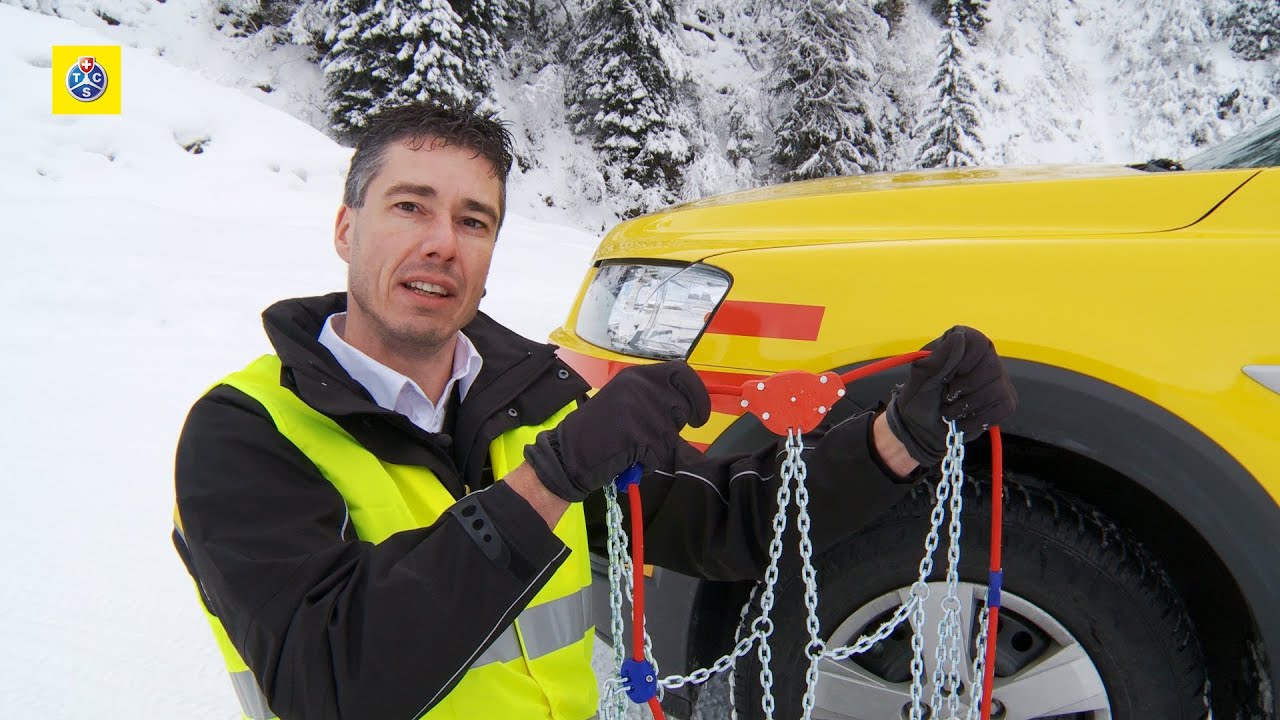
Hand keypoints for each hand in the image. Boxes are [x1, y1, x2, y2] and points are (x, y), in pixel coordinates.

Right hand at [524, 361, 710, 502]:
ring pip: (672, 434)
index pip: (683, 374)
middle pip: (682, 407)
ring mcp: (639, 410)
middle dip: (673, 426)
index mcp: (637, 375)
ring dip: (657, 446)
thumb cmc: (598, 430)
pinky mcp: (638, 434)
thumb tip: (689, 400)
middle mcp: (640, 387)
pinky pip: (659, 453)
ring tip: (631, 445)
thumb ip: (653, 394)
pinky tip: (627, 456)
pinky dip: (647, 461)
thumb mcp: (624, 398)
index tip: (700, 415)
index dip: (698, 395)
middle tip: (650, 434)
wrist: (568, 453)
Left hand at [885, 326, 1016, 464]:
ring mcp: (1001, 379)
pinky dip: (976, 420)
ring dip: (966, 407)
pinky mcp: (1007, 401)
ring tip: (950, 410)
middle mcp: (989, 355)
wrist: (924, 424)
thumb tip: (960, 337)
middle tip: (945, 397)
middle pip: (991, 368)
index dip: (959, 365)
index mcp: (966, 340)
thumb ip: (940, 356)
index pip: (977, 343)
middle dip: (962, 389)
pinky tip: (962, 420)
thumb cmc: (921, 394)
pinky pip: (1002, 409)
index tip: (944, 378)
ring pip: (996, 391)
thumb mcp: (922, 374)